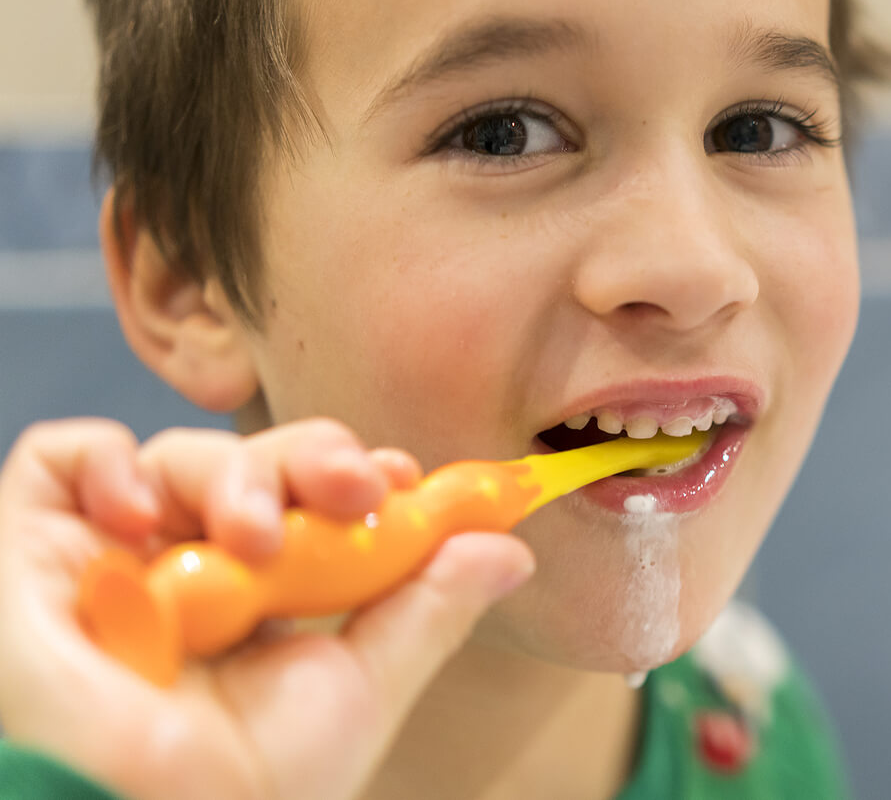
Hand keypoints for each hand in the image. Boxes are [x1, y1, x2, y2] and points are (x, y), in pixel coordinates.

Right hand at [0, 418, 533, 799]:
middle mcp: (192, 567)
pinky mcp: (31, 544)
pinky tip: (138, 516)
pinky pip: (66, 458)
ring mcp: (113, 554)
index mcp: (266, 597)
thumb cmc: (237, 791)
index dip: (360, 475)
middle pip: (262, 465)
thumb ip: (425, 613)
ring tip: (249, 539)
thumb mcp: (350, 696)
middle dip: (314, 460)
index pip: (316, 502)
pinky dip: (107, 465)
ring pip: (184, 457)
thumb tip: (511, 546)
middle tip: (354, 486)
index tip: (407, 478)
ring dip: (234, 479)